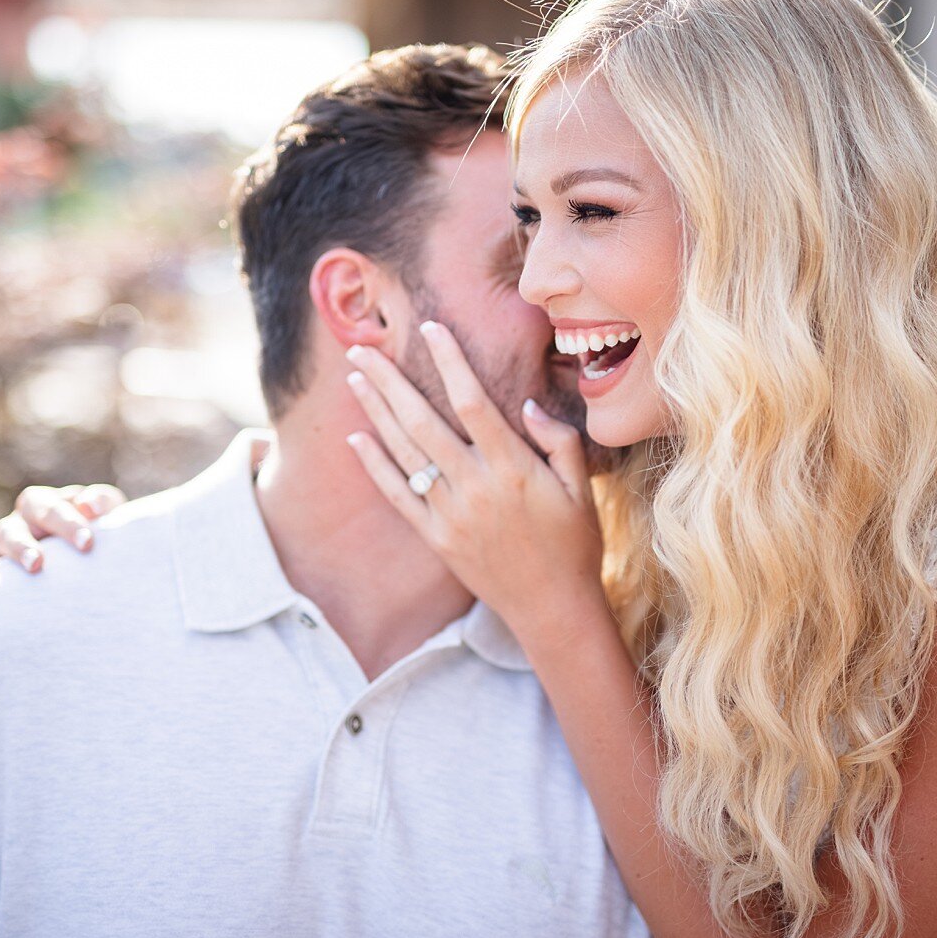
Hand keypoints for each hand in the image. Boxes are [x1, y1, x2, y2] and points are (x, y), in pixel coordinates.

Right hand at [0, 484, 126, 581]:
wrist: (95, 561)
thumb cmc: (102, 535)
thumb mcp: (108, 517)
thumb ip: (103, 504)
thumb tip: (88, 505)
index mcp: (46, 506)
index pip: (48, 506)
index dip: (66, 522)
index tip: (88, 544)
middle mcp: (19, 525)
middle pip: (11, 528)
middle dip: (23, 546)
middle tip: (37, 564)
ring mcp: (1, 550)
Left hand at [342, 321, 608, 645]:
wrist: (553, 608)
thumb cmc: (575, 545)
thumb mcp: (581, 489)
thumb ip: (558, 441)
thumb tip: (524, 404)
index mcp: (514, 469)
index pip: (473, 402)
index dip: (450, 362)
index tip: (431, 328)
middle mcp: (476, 488)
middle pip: (423, 422)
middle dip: (390, 381)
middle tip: (362, 349)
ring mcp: (451, 515)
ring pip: (405, 454)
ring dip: (376, 413)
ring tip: (355, 378)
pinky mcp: (437, 539)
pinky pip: (398, 497)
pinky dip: (376, 467)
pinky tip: (356, 439)